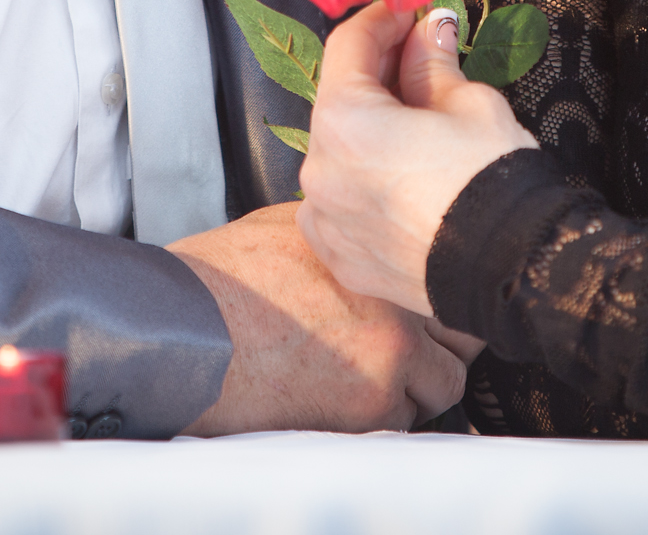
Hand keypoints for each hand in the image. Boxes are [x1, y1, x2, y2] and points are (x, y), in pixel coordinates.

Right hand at [167, 201, 470, 433]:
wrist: (186, 330)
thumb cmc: (223, 280)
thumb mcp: (293, 227)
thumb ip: (346, 238)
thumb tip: (370, 239)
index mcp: (379, 252)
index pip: (447, 277)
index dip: (439, 300)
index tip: (426, 312)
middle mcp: (395, 297)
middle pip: (461, 335)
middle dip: (439, 345)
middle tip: (407, 351)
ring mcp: (391, 350)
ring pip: (443, 385)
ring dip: (416, 387)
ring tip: (368, 379)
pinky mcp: (372, 400)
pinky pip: (405, 419)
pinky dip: (383, 417)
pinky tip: (341, 399)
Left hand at [297, 3, 536, 319]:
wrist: (513, 271)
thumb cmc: (491, 177)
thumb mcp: (469, 102)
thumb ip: (431, 62)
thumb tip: (426, 30)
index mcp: (344, 121)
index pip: (348, 46)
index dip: (380, 19)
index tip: (407, 11)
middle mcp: (317, 170)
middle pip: (339, 101)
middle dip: (376, 74)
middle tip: (417, 56)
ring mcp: (324, 220)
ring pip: (338, 154)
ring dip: (369, 130)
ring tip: (416, 123)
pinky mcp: (339, 258)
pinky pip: (341, 204)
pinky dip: (364, 183)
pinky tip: (403, 176)